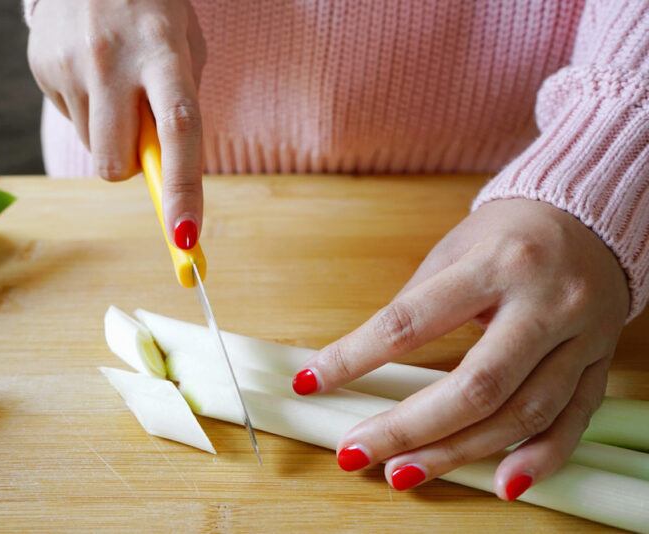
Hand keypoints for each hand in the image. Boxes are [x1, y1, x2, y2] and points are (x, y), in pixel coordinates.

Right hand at [27, 0, 206, 247]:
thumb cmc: (154, 13)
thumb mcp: (184, 49)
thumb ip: (182, 109)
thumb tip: (172, 178)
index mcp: (162, 52)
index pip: (178, 130)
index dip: (183, 188)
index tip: (184, 237)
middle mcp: (111, 60)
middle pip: (117, 163)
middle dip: (132, 166)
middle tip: (141, 130)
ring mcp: (69, 64)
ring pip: (94, 148)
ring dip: (109, 133)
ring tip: (114, 84)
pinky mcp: (40, 66)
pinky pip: (69, 121)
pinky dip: (86, 111)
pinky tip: (91, 71)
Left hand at [294, 199, 629, 499]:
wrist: (591, 217)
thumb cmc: (511, 232)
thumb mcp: (455, 250)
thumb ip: (417, 305)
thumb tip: (365, 360)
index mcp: (498, 263)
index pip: (411, 322)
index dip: (354, 357)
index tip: (312, 382)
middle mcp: (546, 302)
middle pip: (475, 384)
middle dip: (409, 427)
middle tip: (357, 451)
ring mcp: (581, 337)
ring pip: (521, 413)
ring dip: (460, 453)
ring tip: (404, 472)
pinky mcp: (599, 363)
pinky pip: (572, 422)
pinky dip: (539, 459)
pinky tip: (502, 482)